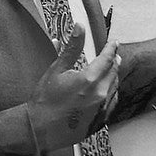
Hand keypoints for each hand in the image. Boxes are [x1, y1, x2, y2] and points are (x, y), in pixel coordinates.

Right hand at [27, 23, 119, 151]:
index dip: (111, 48)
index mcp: (89, 80)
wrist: (41, 128)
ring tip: (109, 70)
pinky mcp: (101, 121)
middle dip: (113, 61)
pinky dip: (111, 92)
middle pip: (114, 72)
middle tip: (112, 54)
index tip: (113, 42)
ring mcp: (102, 109)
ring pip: (115, 87)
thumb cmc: (45, 98)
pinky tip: (104, 89)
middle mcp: (99, 94)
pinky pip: (112, 102)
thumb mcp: (56, 69)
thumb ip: (71, 48)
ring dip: (113, 76)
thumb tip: (79, 27)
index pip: (107, 59)